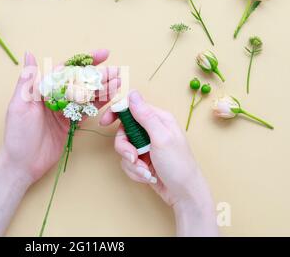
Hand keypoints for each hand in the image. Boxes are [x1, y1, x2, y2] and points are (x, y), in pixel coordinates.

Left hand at [2, 50, 119, 183]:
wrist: (22, 165)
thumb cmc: (17, 135)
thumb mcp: (20, 105)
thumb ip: (28, 80)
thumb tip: (29, 53)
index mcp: (43, 89)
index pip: (68, 69)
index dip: (86, 61)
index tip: (104, 54)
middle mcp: (55, 97)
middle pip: (81, 82)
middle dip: (100, 75)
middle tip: (117, 71)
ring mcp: (64, 111)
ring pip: (87, 95)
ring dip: (103, 88)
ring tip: (120, 81)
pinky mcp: (70, 124)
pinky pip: (87, 111)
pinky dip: (100, 104)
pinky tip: (111, 98)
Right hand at [100, 91, 217, 235]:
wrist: (184, 194)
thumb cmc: (179, 165)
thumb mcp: (161, 138)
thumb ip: (145, 116)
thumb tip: (132, 94)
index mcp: (159, 119)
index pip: (132, 107)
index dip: (116, 112)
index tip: (105, 122)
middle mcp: (151, 130)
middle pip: (123, 130)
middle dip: (125, 147)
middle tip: (133, 157)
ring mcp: (146, 146)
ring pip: (124, 148)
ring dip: (132, 163)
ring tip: (146, 171)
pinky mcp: (143, 160)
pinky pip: (127, 162)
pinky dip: (135, 171)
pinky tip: (148, 176)